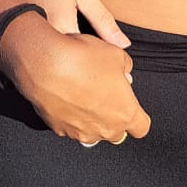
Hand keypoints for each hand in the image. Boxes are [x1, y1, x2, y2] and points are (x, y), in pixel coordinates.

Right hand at [0, 16, 151, 145]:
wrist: (45, 64)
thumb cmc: (83, 58)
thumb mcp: (115, 54)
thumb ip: (126, 68)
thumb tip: (123, 74)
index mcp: (124, 113)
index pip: (141, 128)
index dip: (137, 117)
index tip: (129, 105)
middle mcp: (105, 129)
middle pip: (116, 132)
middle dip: (112, 116)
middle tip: (103, 93)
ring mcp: (81, 132)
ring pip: (92, 131)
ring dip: (90, 118)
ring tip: (81, 92)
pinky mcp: (60, 130)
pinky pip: (70, 126)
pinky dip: (70, 115)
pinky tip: (65, 95)